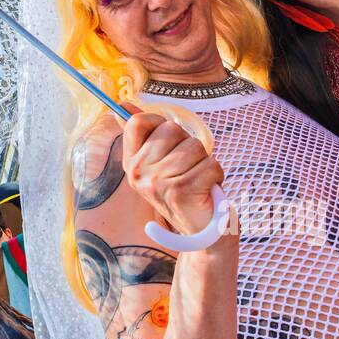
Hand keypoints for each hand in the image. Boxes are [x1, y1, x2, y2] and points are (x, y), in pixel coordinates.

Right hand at [120, 102, 222, 236]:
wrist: (201, 234)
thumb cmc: (183, 190)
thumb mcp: (158, 163)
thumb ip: (142, 134)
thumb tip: (122, 104)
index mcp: (132, 164)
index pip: (137, 123)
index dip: (158, 123)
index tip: (170, 140)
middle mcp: (139, 173)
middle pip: (171, 130)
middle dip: (188, 145)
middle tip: (187, 169)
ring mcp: (159, 183)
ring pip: (195, 146)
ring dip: (204, 162)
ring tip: (198, 180)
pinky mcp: (182, 191)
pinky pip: (210, 163)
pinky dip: (216, 174)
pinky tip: (207, 190)